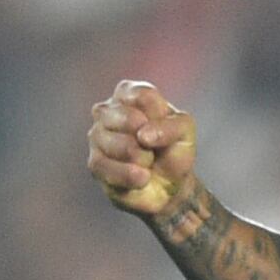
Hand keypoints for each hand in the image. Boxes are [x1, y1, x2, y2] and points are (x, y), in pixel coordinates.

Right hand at [88, 81, 197, 219]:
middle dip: (149, 139)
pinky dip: (131, 175)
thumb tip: (143, 136)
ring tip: (148, 161)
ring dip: (142, 158)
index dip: (159, 116)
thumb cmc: (173, 149)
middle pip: (127, 117)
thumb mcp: (185, 131)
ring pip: (117, 143)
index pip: (141, 95)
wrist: (170, 184)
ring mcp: (96, 136)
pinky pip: (108, 167)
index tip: (167, 127)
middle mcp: (106, 111)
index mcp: (128, 95)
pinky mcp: (95, 163)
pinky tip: (142, 177)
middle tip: (154, 147)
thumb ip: (172, 125)